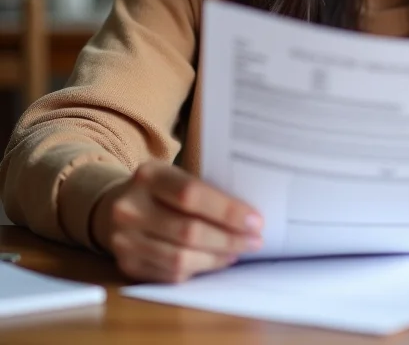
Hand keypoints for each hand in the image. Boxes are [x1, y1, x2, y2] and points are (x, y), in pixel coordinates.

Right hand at [90, 162, 262, 282]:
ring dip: (216, 258)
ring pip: (180, 258)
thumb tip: (248, 214)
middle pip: (188, 231)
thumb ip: (204, 189)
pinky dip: (199, 269)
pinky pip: (170, 274)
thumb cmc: (160, 189)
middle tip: (255, 240)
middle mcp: (131, 208)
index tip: (255, 220)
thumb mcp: (175, 175)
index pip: (192, 195)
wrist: (114, 206)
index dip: (227, 211)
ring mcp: (125, 240)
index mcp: (149, 176)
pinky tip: (216, 260)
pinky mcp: (127, 265)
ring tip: (238, 251)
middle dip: (228, 239)